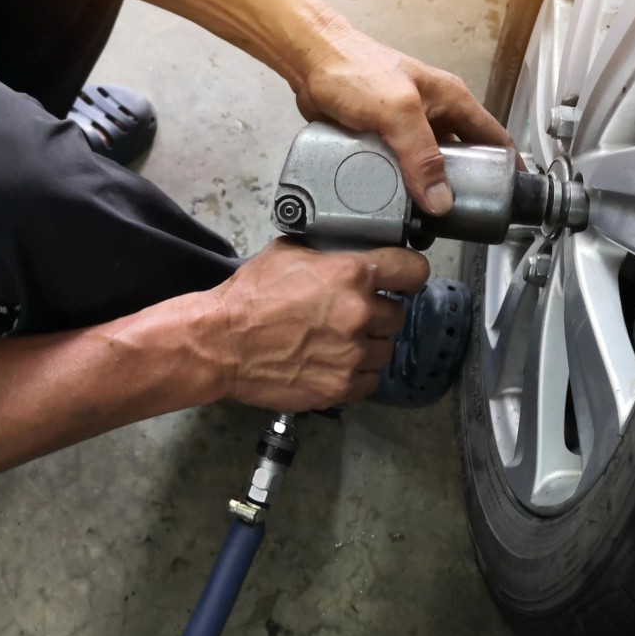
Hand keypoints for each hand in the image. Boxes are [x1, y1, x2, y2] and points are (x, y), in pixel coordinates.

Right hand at [211, 239, 429, 410]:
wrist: (222, 343)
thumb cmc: (249, 299)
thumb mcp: (288, 253)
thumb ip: (327, 252)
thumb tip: (344, 250)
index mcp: (352, 274)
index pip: (412, 270)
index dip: (408, 274)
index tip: (404, 279)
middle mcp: (360, 313)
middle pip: (397, 314)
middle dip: (378, 313)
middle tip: (351, 314)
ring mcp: (353, 353)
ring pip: (385, 349)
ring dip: (368, 345)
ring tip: (339, 341)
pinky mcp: (341, 385)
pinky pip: (370, 380)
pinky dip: (357, 373)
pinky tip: (334, 363)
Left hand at [293, 14, 514, 214]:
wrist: (310, 64)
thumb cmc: (355, 69)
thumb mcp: (397, 110)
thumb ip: (421, 154)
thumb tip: (440, 199)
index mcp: (451, 101)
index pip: (493, 137)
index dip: (508, 168)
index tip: (511, 197)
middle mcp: (434, 116)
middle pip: (462, 160)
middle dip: (463, 188)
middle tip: (463, 219)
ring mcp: (407, 130)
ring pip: (428, 169)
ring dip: (428, 192)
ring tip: (429, 222)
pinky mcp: (382, 142)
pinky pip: (399, 171)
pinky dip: (400, 189)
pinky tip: (397, 207)